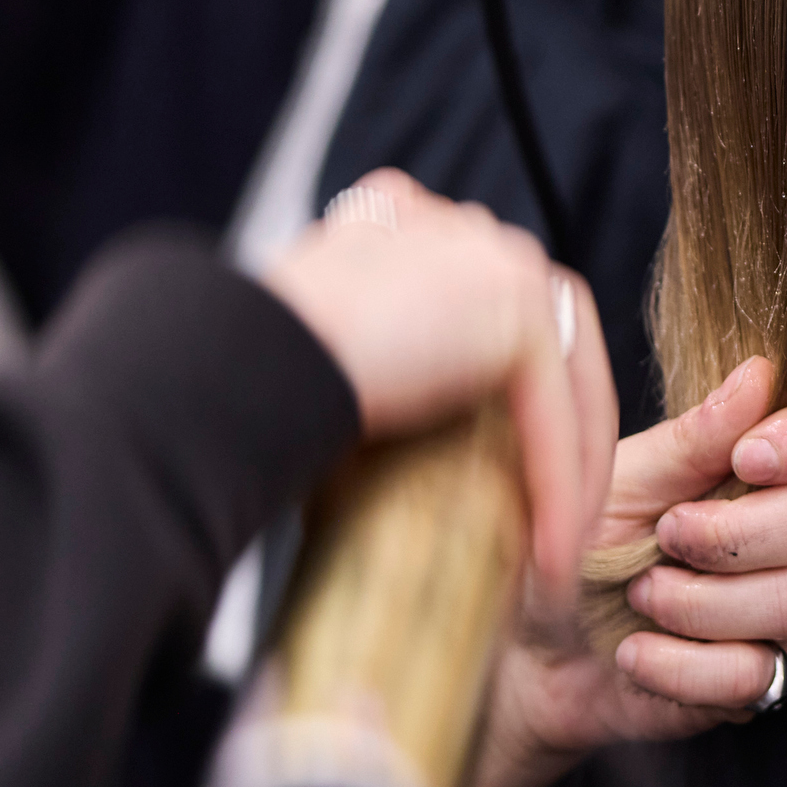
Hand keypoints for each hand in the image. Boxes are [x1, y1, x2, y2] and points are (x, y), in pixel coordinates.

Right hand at [262, 168, 613, 612]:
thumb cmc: (248, 394)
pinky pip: (553, 409)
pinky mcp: (514, 303)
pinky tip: (551, 554)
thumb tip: (417, 445)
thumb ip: (388, 367)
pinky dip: (558, 485)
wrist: (217, 374)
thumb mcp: (331, 366)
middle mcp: (464, 231)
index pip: (495, 325)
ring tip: (558, 555)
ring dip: (570, 474)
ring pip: (564, 379)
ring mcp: (495, 257)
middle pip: (548, 346)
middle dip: (560, 442)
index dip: (517, 414)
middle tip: (555, 526)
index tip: (517, 491)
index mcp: (414, 231)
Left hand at [453, 359, 786, 786]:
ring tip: (640, 596)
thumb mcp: (621, 478)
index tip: (750, 457)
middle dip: (739, 530)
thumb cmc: (575, 545)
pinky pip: (756, 675)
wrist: (526, 648)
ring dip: (700, 602)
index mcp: (773, 462)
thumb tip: (762, 375)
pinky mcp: (763, 682)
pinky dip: (679, 666)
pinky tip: (635, 654)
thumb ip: (695, 438)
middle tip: (666, 535)